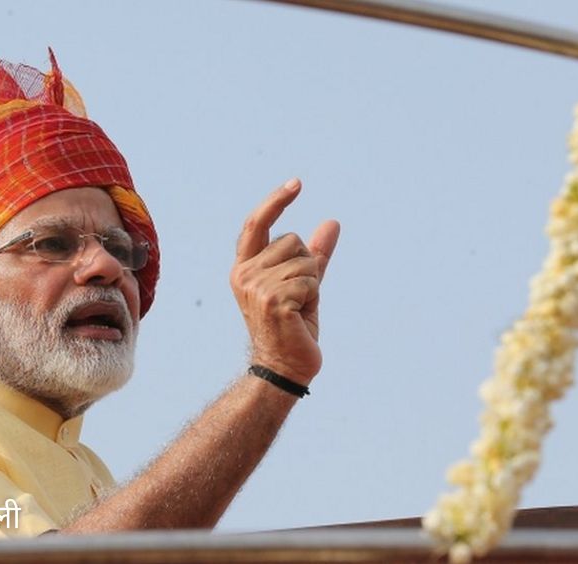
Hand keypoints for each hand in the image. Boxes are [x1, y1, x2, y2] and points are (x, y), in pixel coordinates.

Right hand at [230, 178, 339, 385]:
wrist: (285, 366)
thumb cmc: (293, 325)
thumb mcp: (304, 283)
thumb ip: (315, 253)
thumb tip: (333, 222)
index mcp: (244, 267)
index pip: (256, 224)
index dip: (276, 202)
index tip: (297, 183)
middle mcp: (244, 274)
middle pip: (292, 241)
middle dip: (306, 266)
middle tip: (297, 299)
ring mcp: (255, 287)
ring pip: (304, 262)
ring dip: (311, 285)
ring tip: (297, 309)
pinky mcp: (273, 301)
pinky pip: (310, 281)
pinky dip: (313, 298)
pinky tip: (299, 317)